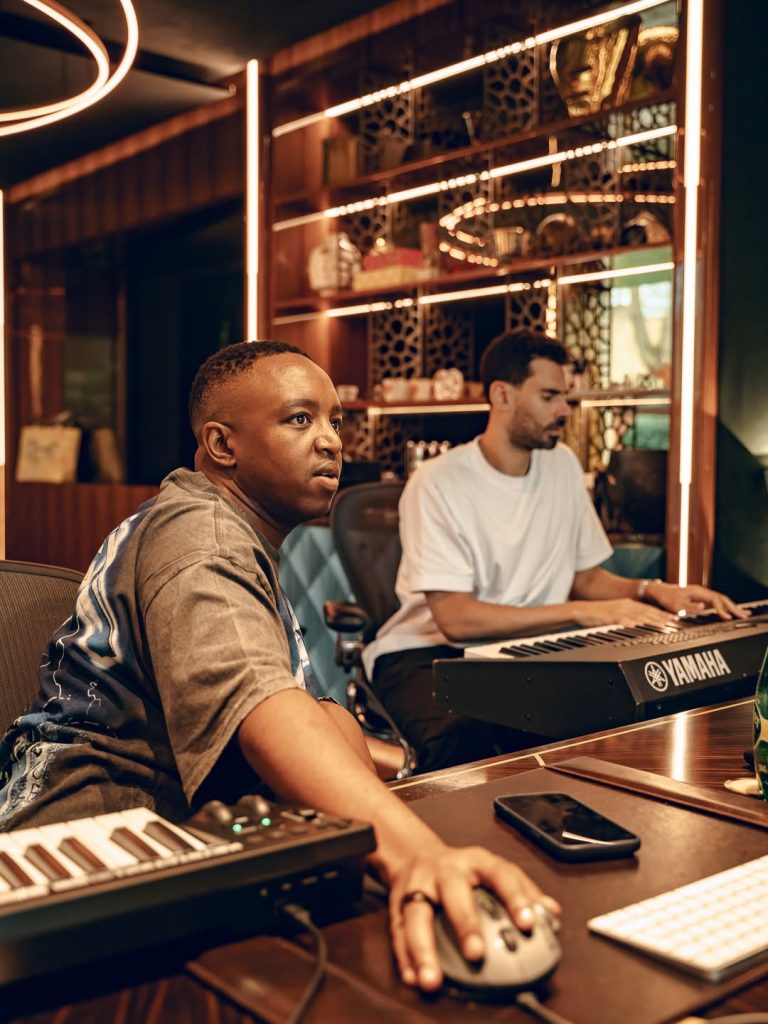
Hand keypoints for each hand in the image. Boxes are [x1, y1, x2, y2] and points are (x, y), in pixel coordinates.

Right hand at [388, 842, 559, 990]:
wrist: (415, 853)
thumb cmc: (462, 870)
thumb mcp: (492, 870)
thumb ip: (522, 891)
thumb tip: (550, 914)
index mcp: (475, 862)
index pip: (500, 874)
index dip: (515, 897)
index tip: (528, 924)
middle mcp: (445, 871)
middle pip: (454, 893)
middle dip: (464, 923)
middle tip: (476, 954)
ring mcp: (418, 886)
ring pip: (415, 915)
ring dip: (423, 949)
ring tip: (431, 980)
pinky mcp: (397, 905)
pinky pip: (398, 931)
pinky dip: (404, 957)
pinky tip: (413, 977)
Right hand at [570, 598, 676, 628]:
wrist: (581, 611)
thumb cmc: (596, 615)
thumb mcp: (614, 613)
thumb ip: (627, 617)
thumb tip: (637, 624)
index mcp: (627, 604)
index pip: (648, 609)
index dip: (662, 613)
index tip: (673, 618)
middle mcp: (626, 605)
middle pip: (648, 611)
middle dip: (662, 616)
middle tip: (675, 621)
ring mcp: (620, 610)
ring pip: (641, 615)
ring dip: (654, 620)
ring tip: (665, 624)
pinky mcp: (612, 617)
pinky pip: (627, 621)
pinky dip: (636, 624)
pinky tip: (643, 627)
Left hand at [644, 582, 747, 619]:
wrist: (657, 591)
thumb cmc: (665, 597)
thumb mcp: (675, 604)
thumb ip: (690, 607)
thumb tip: (703, 607)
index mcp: (697, 592)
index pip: (715, 600)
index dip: (723, 609)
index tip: (728, 618)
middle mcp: (701, 592)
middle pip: (722, 599)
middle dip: (734, 607)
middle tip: (746, 616)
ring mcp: (701, 595)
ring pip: (721, 600)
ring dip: (732, 607)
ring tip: (744, 614)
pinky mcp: (700, 598)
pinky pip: (717, 602)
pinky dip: (726, 607)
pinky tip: (731, 612)